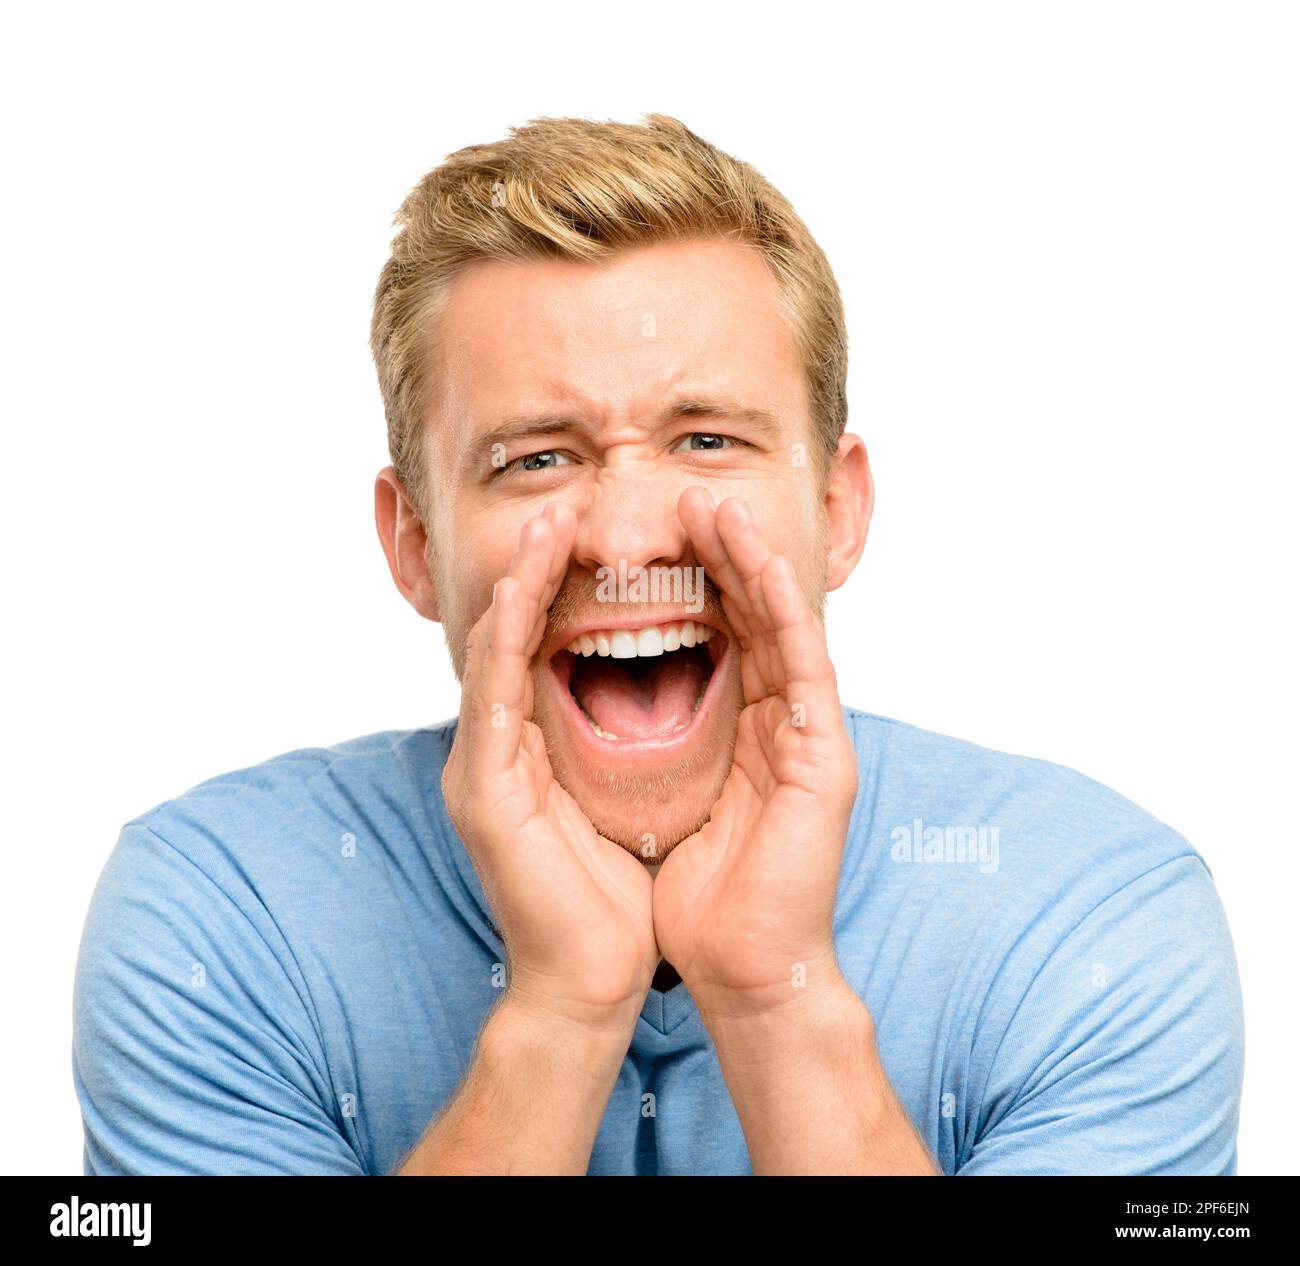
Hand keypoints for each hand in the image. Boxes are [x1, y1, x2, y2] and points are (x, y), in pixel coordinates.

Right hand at [442, 502, 657, 1033]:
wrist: (591, 980)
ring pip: (493, 654)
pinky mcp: (484, 793)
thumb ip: (607, 748)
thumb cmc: (612, 898)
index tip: (596, 540)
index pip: (539, 650)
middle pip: (510, 638)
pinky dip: (502, 641)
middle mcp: (495, 751)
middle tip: (563, 511)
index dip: (560, 591)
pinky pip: (492, 698)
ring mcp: (481, 770)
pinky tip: (518, 593)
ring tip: (545, 528)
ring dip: (518, 587)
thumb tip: (643, 698)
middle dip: (536, 572)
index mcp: (527, 752)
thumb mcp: (615, 800)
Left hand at [654, 489, 859, 1022]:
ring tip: (717, 505)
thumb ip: (640, 743)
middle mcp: (776, 721)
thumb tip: (585, 700)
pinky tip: (758, 560)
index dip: (683, 580)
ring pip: (779, 624)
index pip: (711, 634)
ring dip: (751, 560)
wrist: (737, 968)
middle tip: (683, 496)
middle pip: (746, 615)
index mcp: (737, 729)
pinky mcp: (826, 754)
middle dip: (718, 552)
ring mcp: (806, 734)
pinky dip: (783, 607)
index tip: (643, 534)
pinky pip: (805, 662)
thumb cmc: (691, 896)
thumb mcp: (651, 798)